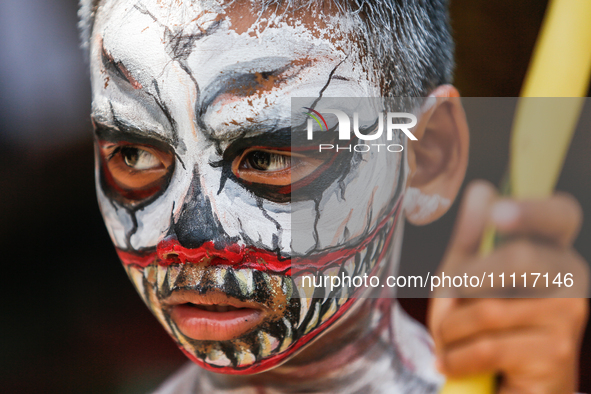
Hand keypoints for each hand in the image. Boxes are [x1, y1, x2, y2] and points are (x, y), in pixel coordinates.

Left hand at [428, 180, 588, 393]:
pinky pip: (489, 347)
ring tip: (446, 339)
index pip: (560, 215)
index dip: (532, 209)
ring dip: (451, 328)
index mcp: (552, 247)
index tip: (498, 211)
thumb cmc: (485, 322)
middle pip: (520, 258)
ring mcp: (569, 316)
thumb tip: (482, 188)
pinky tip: (452, 360)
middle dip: (466, 280)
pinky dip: (457, 356)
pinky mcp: (556, 354)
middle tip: (447, 298)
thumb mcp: (468, 276)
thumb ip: (473, 237)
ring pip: (491, 309)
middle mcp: (572, 276)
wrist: (502, 382)